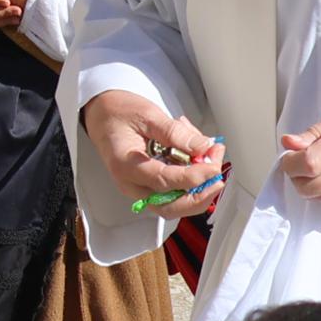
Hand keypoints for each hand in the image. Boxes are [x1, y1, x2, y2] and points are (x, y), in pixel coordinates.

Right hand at [83, 93, 224, 215]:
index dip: (193, 177)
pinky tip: (197, 157)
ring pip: (175, 205)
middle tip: (217, 171)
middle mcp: (131, 184)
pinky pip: (174, 194)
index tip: (213, 166)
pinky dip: (191, 182)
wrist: (103, 115)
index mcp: (125, 165)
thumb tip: (201, 147)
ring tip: (210, 157)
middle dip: (200, 195)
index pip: (164, 181)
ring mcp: (139, 188)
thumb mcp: (147, 114)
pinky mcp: (149, 187)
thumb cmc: (119, 113)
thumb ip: (174, 132)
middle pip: (170, 206)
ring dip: (199, 189)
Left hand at [278, 95, 320, 205]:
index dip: (290, 162)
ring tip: (318, 164)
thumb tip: (289, 142)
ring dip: (308, 184)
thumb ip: (312, 133)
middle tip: (298, 160)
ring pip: (316, 197)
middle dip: (295, 175)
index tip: (289, 155)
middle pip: (307, 187)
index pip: (306, 165)